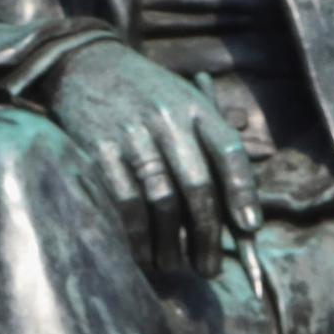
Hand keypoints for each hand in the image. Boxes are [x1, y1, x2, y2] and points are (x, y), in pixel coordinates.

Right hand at [42, 40, 260, 278]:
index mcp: (194, 107)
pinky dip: (136, 236)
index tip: (250, 229)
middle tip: (209, 268)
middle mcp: (166, 120)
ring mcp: (131, 136)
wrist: (83, 65)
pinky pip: (124, 204)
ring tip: (174, 265)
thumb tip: (234, 218)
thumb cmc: (143, 97)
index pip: (228, 150)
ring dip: (171, 243)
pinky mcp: (99, 151)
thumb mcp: (181, 102)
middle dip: (207, 235)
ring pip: (162, 202)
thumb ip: (207, 148)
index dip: (242, 192)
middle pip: (198, 186)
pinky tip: (141, 252)